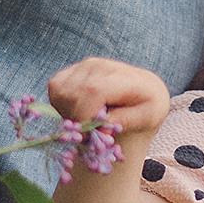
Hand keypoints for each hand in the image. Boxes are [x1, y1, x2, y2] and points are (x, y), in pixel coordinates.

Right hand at [48, 56, 170, 134]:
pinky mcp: (73, 69)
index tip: (89, 137)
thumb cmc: (146, 107)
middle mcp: (101, 65)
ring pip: (60, 91)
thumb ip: (125, 121)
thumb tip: (102, 129)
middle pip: (73, 94)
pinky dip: (61, 104)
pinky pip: (55, 87)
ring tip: (86, 121)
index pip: (94, 91)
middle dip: (76, 120)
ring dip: (67, 112)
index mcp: (125, 77)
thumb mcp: (148, 117)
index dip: (85, 117)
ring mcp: (85, 65)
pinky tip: (78, 111)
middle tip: (89, 134)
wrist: (142, 90)